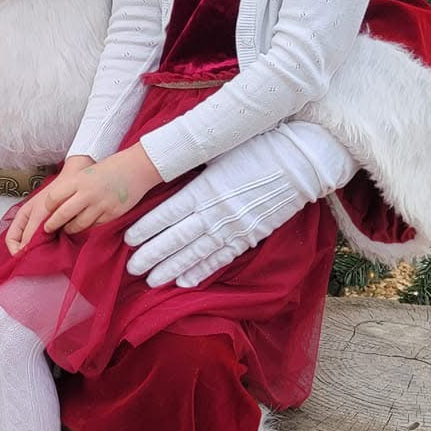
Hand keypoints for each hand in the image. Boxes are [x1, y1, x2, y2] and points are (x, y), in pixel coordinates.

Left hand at [8, 148, 160, 249]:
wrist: (137, 168)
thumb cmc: (110, 168)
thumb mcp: (86, 172)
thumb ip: (73, 187)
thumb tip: (56, 203)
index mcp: (79, 180)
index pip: (54, 198)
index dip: (48, 208)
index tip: (46, 212)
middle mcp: (88, 193)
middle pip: (62, 215)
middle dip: (52, 224)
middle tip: (48, 229)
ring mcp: (100, 205)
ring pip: (78, 224)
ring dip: (70, 229)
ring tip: (66, 229)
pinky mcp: (112, 214)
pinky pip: (94, 226)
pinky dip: (87, 228)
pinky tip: (85, 226)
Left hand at [124, 122, 356, 287]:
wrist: (302, 161)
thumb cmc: (258, 147)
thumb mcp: (220, 151)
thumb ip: (193, 166)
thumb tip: (165, 169)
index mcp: (204, 188)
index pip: (167, 214)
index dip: (146, 229)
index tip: (128, 240)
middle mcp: (216, 212)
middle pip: (176, 239)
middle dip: (152, 255)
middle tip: (132, 269)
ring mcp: (234, 228)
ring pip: (196, 254)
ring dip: (172, 269)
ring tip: (152, 280)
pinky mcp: (250, 236)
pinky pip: (221, 259)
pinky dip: (202, 272)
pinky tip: (185, 283)